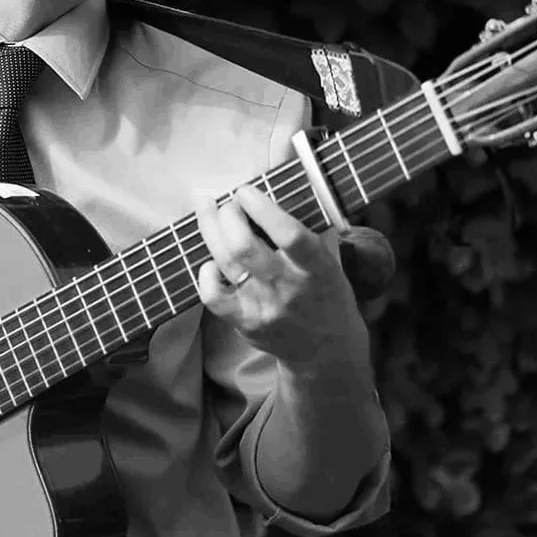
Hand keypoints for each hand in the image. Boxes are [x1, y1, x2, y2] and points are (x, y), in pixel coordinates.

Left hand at [194, 185, 369, 369]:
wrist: (326, 353)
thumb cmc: (328, 295)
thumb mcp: (330, 262)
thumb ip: (308, 230)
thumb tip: (284, 183)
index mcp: (318, 269)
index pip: (289, 234)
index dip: (262, 208)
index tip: (245, 190)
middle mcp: (289, 288)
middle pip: (244, 247)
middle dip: (227, 215)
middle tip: (226, 201)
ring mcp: (264, 307)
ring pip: (225, 263)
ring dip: (210, 229)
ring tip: (207, 208)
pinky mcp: (245, 323)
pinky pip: (213, 295)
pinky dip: (206, 272)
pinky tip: (211, 259)